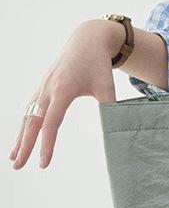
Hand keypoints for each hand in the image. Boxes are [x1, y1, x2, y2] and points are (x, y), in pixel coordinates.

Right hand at [8, 19, 120, 169]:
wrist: (87, 40)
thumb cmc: (98, 64)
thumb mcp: (107, 86)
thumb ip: (110, 107)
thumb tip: (115, 130)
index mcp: (63, 90)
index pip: (51, 124)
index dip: (46, 145)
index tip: (44, 164)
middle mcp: (48, 90)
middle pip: (32, 123)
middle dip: (24, 146)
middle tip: (18, 166)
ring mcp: (42, 88)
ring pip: (27, 117)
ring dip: (20, 138)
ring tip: (14, 158)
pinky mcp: (42, 87)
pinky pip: (29, 109)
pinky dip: (24, 125)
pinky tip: (21, 138)